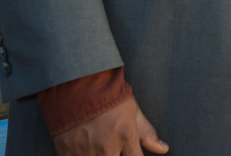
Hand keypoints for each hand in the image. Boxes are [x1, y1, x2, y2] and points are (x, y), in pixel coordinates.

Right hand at [52, 95, 168, 155]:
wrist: (75, 83)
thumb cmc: (107, 94)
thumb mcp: (132, 110)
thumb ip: (147, 133)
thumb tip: (164, 149)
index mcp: (125, 135)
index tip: (131, 153)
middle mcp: (106, 147)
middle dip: (115, 154)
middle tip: (111, 141)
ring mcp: (85, 151)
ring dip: (99, 154)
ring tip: (98, 141)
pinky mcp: (67, 152)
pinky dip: (82, 155)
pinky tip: (85, 147)